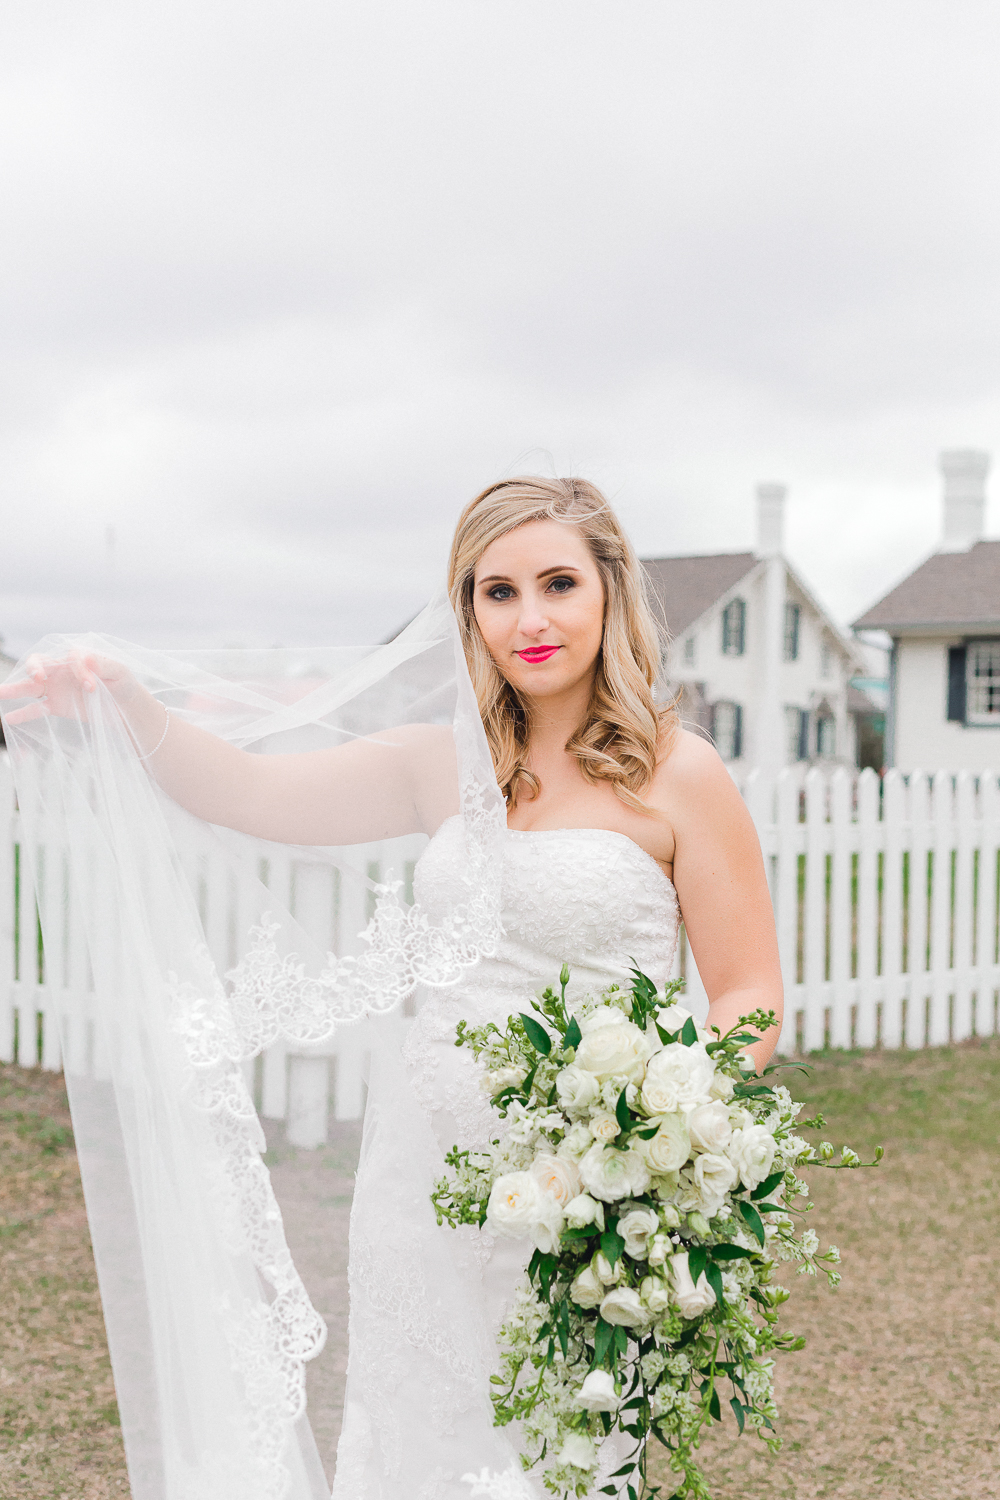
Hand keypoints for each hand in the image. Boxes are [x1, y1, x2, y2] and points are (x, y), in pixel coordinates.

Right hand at [0, 650, 133, 724]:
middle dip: (35, 667)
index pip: (70, 658)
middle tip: (38, 677)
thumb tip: (86, 657)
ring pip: (31, 686)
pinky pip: (36, 709)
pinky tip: (9, 718)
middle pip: (40, 663)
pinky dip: (23, 714)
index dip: (79, 670)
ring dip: (15, 688)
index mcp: (78, 659)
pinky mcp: (57, 706)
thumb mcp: (120, 673)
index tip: (92, 687)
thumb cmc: (124, 685)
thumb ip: (104, 665)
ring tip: (0, 692)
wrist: (127, 708)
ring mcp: (57, 688)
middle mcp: (63, 671)